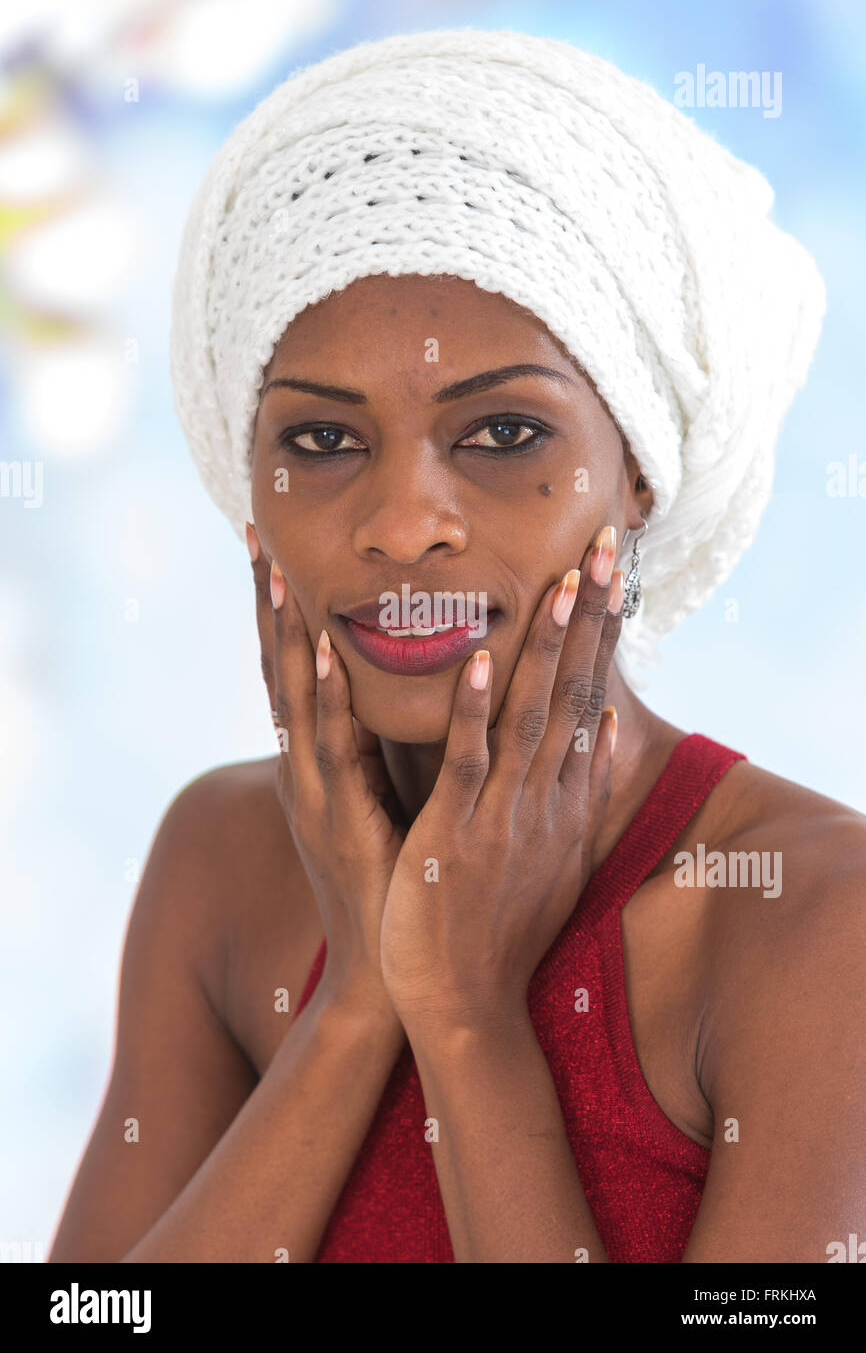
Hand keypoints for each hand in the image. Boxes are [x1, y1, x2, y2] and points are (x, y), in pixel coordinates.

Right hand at [247, 524, 407, 1008]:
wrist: (393, 975)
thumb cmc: (399, 886)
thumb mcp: (388, 806)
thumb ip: (387, 754)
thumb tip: (412, 697)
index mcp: (318, 767)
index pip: (293, 675)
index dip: (280, 615)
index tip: (272, 554)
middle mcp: (306, 773)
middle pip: (279, 673)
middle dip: (266, 606)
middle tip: (252, 535)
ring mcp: (314, 795)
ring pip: (294, 699)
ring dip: (286, 631)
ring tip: (275, 572)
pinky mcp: (340, 818)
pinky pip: (333, 745)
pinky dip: (325, 693)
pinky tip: (323, 647)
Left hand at [378, 526, 623, 1034]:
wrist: (467, 1003)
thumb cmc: (501, 926)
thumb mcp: (555, 854)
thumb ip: (580, 787)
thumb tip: (603, 725)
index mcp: (560, 797)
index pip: (585, 697)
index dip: (602, 634)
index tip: (612, 574)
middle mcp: (543, 797)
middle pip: (570, 691)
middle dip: (590, 617)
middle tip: (607, 547)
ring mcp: (503, 812)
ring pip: (528, 713)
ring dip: (545, 645)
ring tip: (563, 581)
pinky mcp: (457, 831)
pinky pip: (468, 760)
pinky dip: (475, 709)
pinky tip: (480, 658)